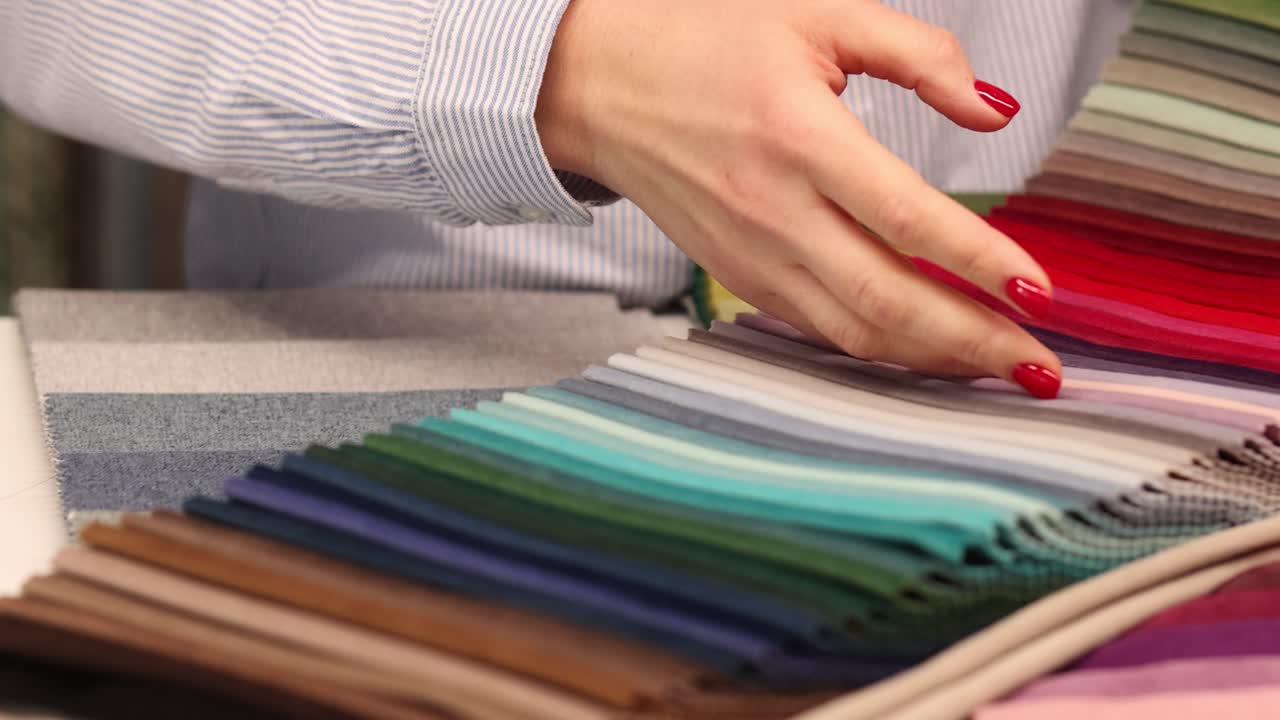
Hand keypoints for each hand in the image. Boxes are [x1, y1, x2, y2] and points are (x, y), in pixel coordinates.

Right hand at [536, 0, 1062, 397]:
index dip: (983, 263)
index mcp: (799, 137)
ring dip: (934, 361)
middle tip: (1043, 369)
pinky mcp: (737, 277)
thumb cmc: (705, 42)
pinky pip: (820, 329)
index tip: (1043, 293)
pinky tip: (928, 349)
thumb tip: (995, 113)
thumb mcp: (817, 16)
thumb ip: (919, 55)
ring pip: (855, 333)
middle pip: (888, 302)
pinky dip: (881, 348)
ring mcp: (750, 256)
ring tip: (1001, 369)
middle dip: (975, 343)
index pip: (909, 220)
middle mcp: (773, 211)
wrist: (599, 86)